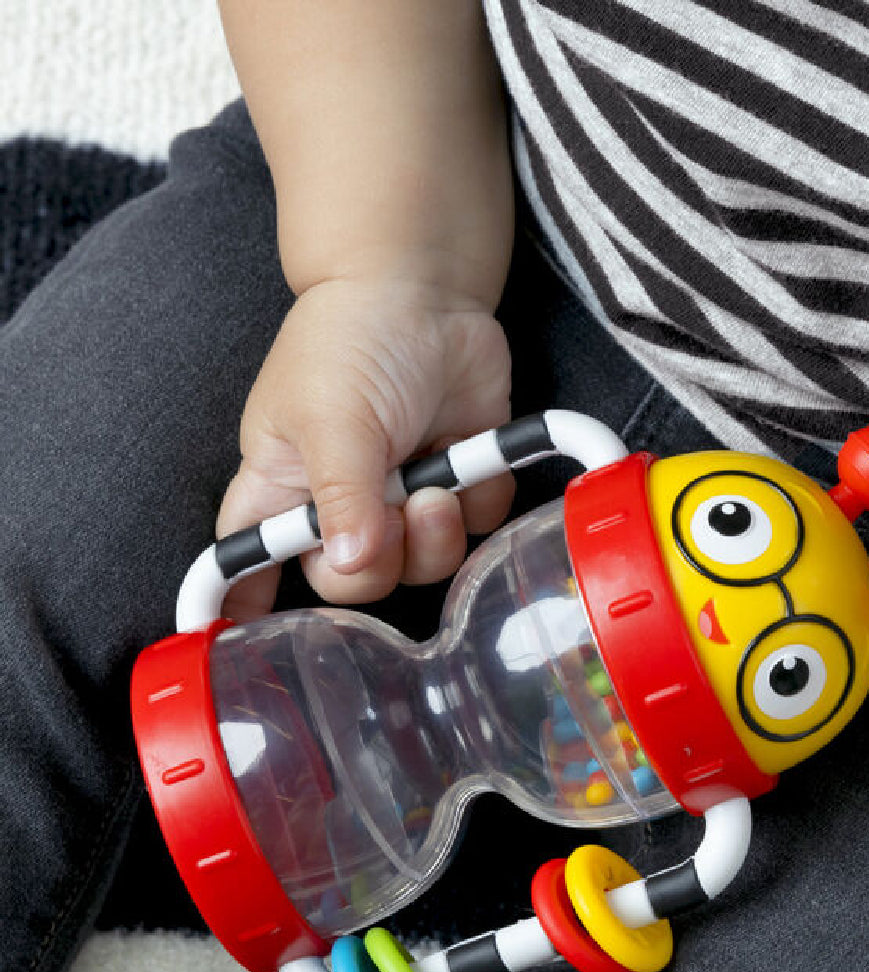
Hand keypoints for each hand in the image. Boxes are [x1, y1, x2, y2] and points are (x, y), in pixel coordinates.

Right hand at [216, 273, 512, 618]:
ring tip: (436, 482)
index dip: (247, 605)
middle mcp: (342, 502)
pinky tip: (466, 456)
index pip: (251, 564)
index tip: (247, 642)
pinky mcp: (459, 480)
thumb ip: (342, 495)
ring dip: (436, 536)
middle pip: (355, 583)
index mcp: (283, 488)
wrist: (425, 289)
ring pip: (423, 565)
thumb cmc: (351, 340)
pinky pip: (475, 528)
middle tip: (397, 511)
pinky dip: (478, 501)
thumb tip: (350, 562)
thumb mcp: (332, 417)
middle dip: (381, 563)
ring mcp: (403, 495)